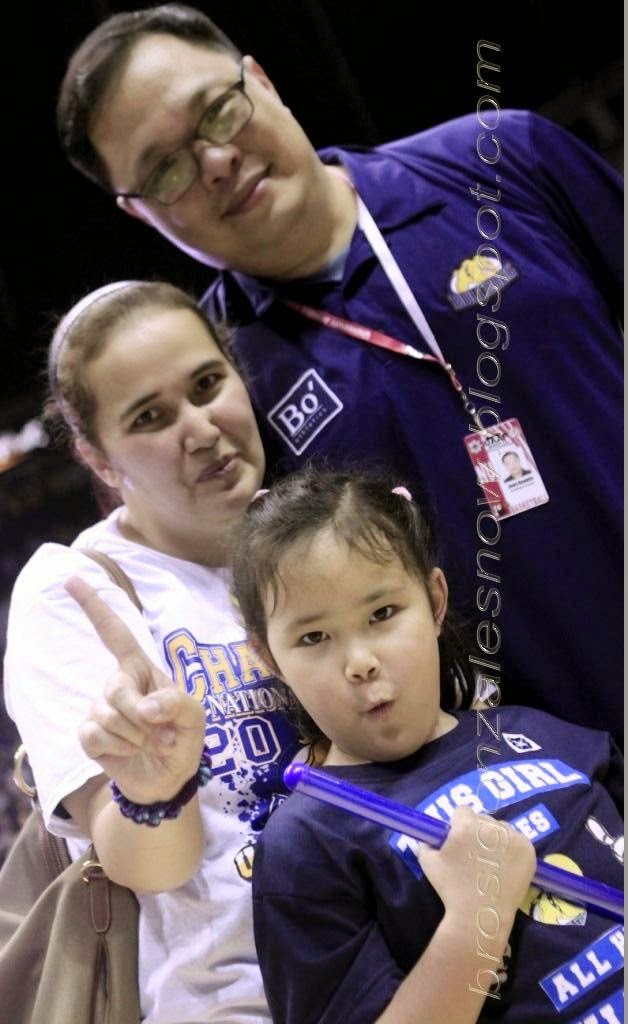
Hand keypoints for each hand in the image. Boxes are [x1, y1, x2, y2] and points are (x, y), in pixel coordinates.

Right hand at [65, 575, 205, 804]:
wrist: (168, 779)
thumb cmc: (182, 739)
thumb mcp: (195, 719)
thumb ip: (177, 704)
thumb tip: (143, 706)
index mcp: (141, 670)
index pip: (115, 633)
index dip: (94, 606)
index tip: (73, 580)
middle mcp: (117, 684)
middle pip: (116, 689)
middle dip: (140, 716)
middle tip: (159, 732)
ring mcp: (100, 708)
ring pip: (107, 715)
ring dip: (134, 736)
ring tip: (147, 743)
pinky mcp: (89, 734)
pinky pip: (95, 735)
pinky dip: (118, 748)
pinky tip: (127, 752)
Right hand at [419, 806, 535, 930]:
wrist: (480, 915)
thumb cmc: (451, 889)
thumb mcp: (428, 862)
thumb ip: (427, 842)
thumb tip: (431, 836)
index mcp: (466, 825)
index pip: (462, 811)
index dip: (458, 825)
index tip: (458, 842)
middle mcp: (491, 827)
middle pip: (483, 819)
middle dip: (477, 831)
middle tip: (474, 854)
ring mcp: (512, 838)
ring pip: (501, 828)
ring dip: (495, 838)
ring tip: (491, 861)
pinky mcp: (528, 850)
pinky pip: (517, 839)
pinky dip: (511, 848)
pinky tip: (505, 864)